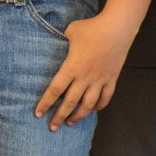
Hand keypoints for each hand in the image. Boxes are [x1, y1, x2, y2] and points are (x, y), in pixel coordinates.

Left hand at [35, 8, 129, 128]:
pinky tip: (93, 110)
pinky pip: (105, 97)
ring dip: (78, 116)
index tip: (38, 113)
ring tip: (71, 123)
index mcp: (71, 67)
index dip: (45, 103)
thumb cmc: (91, 28)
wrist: (117, 28)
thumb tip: (57, 43)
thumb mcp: (70, 32)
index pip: (55, 90)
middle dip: (60, 116)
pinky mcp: (111, 78)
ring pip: (88, 105)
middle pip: (70, 102)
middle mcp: (85, 77)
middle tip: (52, 127)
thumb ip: (62, 42)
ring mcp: (99, 80)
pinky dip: (99, 106)